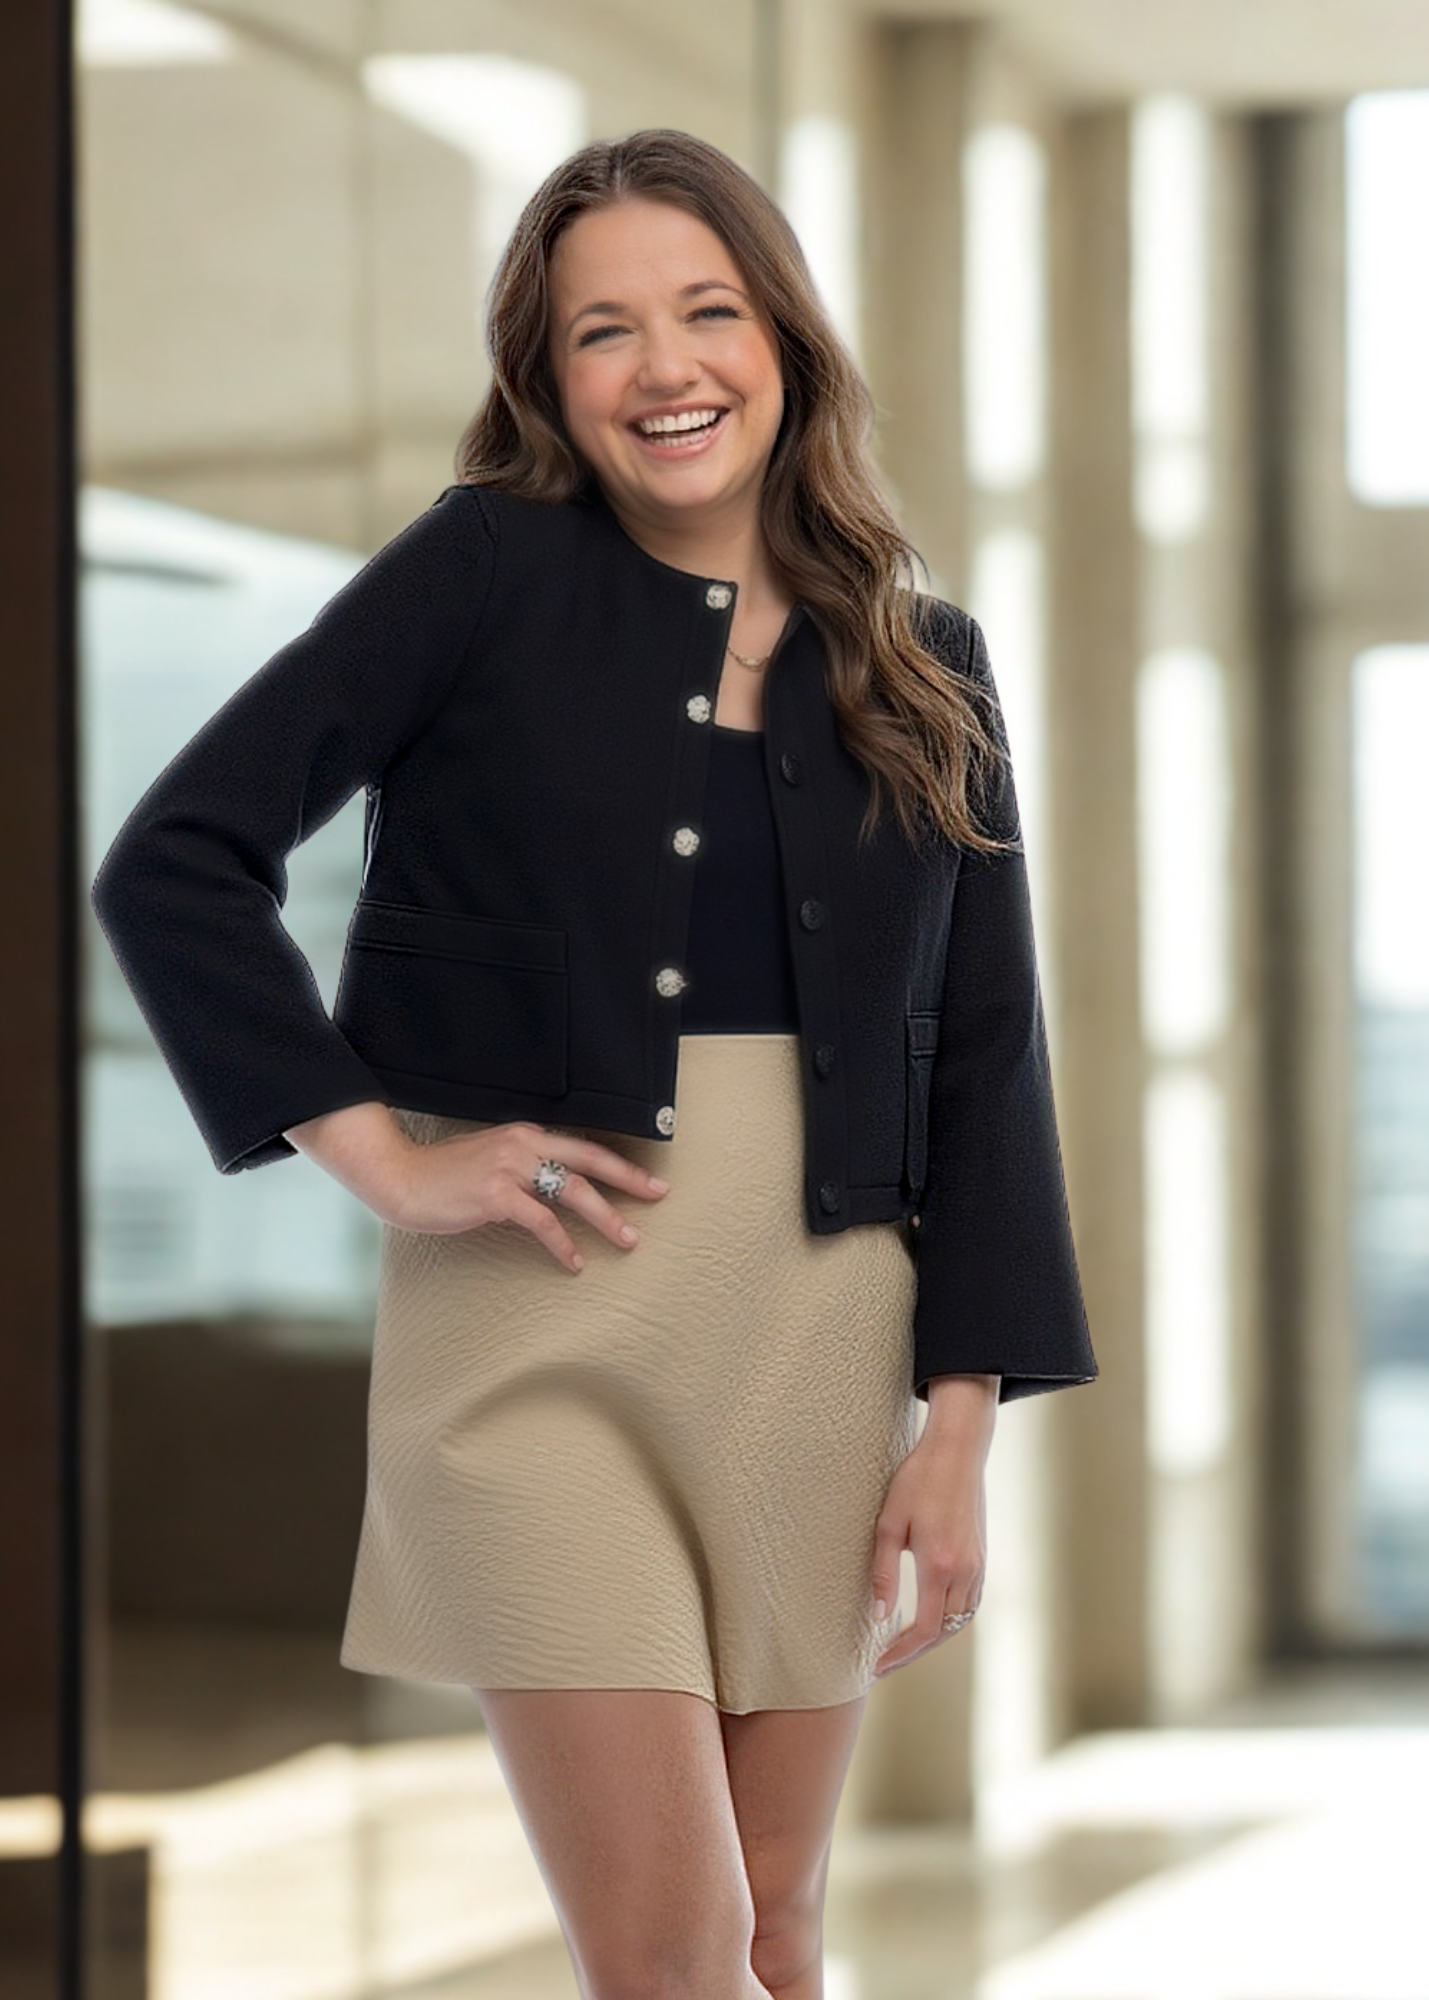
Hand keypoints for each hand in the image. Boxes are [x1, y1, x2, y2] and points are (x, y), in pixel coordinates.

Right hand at [387, 1120, 669, 1270]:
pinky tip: (574, 1261)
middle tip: (659, 1195)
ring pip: (573, 1192)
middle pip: (589, 1161)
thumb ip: (522, 1167)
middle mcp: (523, 1145)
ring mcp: (510, 1168)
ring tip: (628, 1239)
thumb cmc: (441, 1174)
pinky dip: (562, 1244)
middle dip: (629, 1179)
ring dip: (605, 1218)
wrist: (399, 1176)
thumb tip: (553, 1189)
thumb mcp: (490, 1160)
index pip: (582, 1146)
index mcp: (525, 1134)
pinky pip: (542, 1221)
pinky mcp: (496, 1194)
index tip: (647, 1177)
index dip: (619, 1162)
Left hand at [869, 1402, 991, 1676]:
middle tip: (885, 1660)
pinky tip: (929, 1614)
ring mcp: (978, 1565)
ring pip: (961, 1619)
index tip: (878, 1666)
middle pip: (944, 1631)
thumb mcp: (889, 1524)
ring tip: (902, 1642)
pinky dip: (950, 1617)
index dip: (901, 1653)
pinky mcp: (981, 1556)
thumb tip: (878, 1617)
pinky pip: (969, 1602)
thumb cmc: (917, 1480)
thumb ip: (883, 1573)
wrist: (956, 1451)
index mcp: (940, 1565)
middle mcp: (965, 1571)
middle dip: (915, 1651)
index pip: (924, 1629)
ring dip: (934, 1636)